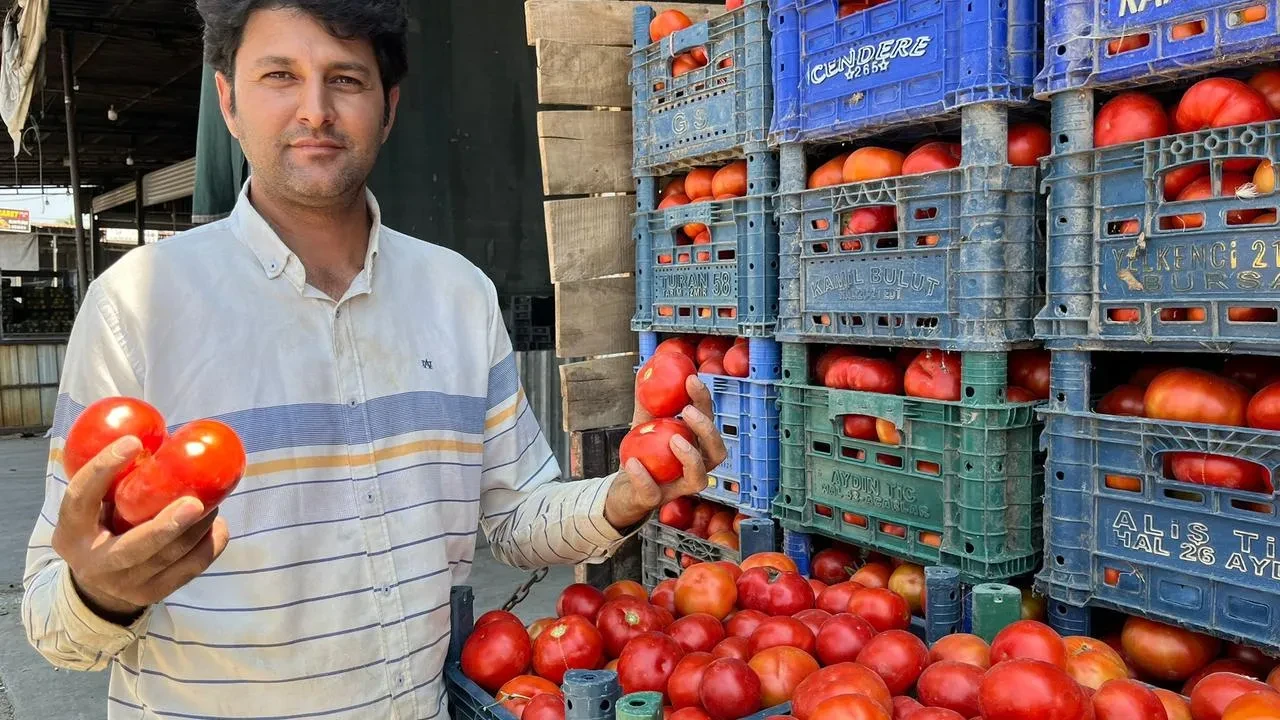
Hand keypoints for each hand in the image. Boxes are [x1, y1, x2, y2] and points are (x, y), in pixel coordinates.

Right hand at [50, 436, 230, 622]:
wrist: (98, 588)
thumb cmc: (100, 530)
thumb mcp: (91, 510)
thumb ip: (113, 484)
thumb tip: (158, 439)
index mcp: (71, 533)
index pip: (80, 498)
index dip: (103, 469)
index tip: (133, 443)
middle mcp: (95, 563)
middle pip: (134, 547)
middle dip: (166, 525)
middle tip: (194, 501)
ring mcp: (125, 585)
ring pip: (169, 557)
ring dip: (198, 527)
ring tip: (213, 501)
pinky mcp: (153, 594)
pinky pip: (190, 569)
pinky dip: (210, 545)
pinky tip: (218, 525)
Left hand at [604, 374, 727, 529]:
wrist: (621, 485)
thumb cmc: (642, 450)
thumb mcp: (644, 420)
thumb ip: (649, 396)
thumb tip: (651, 362)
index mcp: (696, 445)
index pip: (709, 421)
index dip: (704, 400)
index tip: (690, 379)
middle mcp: (696, 468)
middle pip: (716, 452)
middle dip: (706, 429)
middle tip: (688, 411)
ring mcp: (678, 488)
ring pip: (699, 479)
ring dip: (690, 457)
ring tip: (674, 438)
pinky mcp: (656, 501)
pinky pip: (654, 493)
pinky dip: (644, 477)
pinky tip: (634, 462)